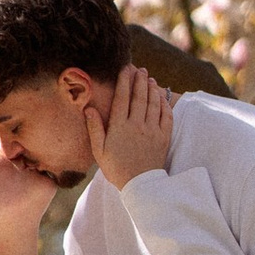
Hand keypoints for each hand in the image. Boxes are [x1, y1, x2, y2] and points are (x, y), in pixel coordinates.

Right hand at [94, 61, 175, 188]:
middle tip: (140, 69)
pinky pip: (166, 116)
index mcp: (120, 127)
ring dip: (152, 89)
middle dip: (140, 80)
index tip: (125, 69)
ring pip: (153, 103)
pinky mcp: (163, 137)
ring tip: (150, 79)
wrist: (140, 185)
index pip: (122, 98)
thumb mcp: (99, 150)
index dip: (124, 81)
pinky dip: (164, 104)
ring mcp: (152, 130)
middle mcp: (137, 125)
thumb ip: (95, 128)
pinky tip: (162, 97)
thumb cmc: (116, 168)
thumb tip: (89, 108)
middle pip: (139, 97)